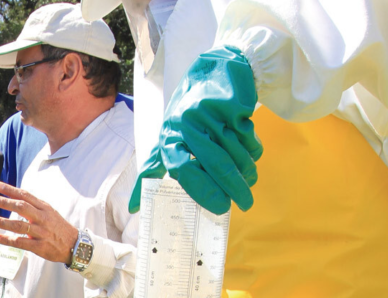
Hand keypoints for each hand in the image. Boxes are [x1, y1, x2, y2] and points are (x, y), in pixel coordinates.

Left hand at [0, 182, 78, 264]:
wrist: (75, 245)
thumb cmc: (58, 227)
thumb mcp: (49, 212)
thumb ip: (34, 206)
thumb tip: (16, 198)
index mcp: (44, 208)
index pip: (25, 196)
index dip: (11, 190)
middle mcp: (42, 218)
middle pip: (21, 207)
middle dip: (4, 202)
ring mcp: (41, 232)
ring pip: (19, 225)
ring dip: (1, 221)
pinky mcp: (40, 246)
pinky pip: (21, 242)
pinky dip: (8, 240)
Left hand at [131, 45, 262, 214]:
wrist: (219, 71)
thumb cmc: (190, 113)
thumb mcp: (169, 135)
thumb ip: (155, 167)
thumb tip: (135, 206)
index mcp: (168, 136)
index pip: (179, 168)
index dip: (196, 189)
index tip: (217, 208)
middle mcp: (186, 125)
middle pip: (216, 165)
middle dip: (233, 188)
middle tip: (244, 204)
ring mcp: (209, 114)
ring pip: (236, 153)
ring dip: (246, 171)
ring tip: (248, 179)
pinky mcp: (231, 107)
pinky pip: (248, 139)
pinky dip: (252, 150)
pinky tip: (249, 150)